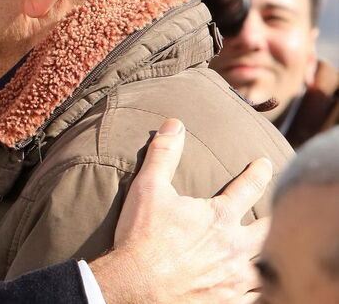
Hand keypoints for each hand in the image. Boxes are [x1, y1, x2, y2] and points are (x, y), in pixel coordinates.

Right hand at [90, 118, 272, 303]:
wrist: (134, 284)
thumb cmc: (141, 236)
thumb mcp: (147, 188)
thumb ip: (163, 154)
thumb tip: (174, 124)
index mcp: (219, 218)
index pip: (248, 187)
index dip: (258, 172)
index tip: (264, 163)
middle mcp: (234, 247)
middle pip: (269, 230)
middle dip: (275, 219)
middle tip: (276, 214)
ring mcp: (234, 278)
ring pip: (266, 267)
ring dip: (268, 257)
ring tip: (266, 253)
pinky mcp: (228, 300)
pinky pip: (256, 296)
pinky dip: (258, 289)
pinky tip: (253, 285)